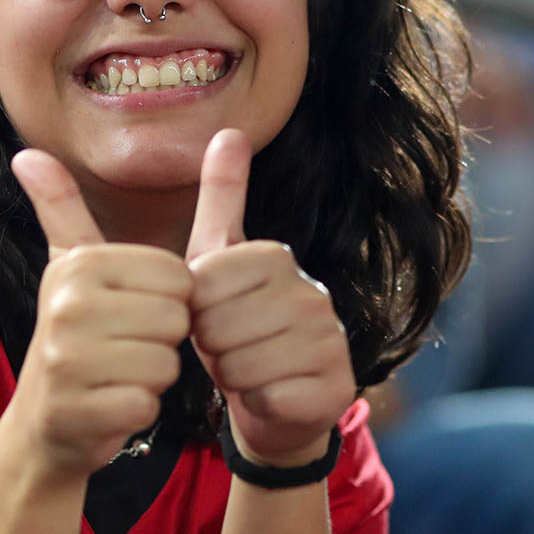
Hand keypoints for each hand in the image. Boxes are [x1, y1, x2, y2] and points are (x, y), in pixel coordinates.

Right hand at [7, 149, 192, 481]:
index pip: (178, 276)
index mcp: (79, 264)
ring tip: (117, 373)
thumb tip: (27, 153)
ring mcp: (68, 361)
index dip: (168, 300)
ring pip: (166, 364)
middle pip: (176, 319)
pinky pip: (147, 406)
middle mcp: (67, 305)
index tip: (131, 311)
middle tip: (123, 346)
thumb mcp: (69, 265)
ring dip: (151, 377)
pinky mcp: (78, 412)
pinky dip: (138, 410)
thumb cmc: (77, 334)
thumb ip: (59, 206)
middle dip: (162, 340)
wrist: (46, 418)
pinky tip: (110, 404)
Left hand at [186, 130, 355, 467]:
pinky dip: (258, 402)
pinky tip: (269, 394)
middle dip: (212, 347)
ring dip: (233, 377)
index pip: (204, 285)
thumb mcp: (216, 259)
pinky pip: (269, 397)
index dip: (195, 311)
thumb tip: (229, 130)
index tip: (212, 315)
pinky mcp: (338, 386)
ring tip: (247, 369)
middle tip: (228, 348)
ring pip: (243, 365)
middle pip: (220, 327)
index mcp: (275, 257)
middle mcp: (312, 292)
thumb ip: (221, 198)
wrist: (275, 400)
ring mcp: (330, 339)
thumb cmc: (234, 325)